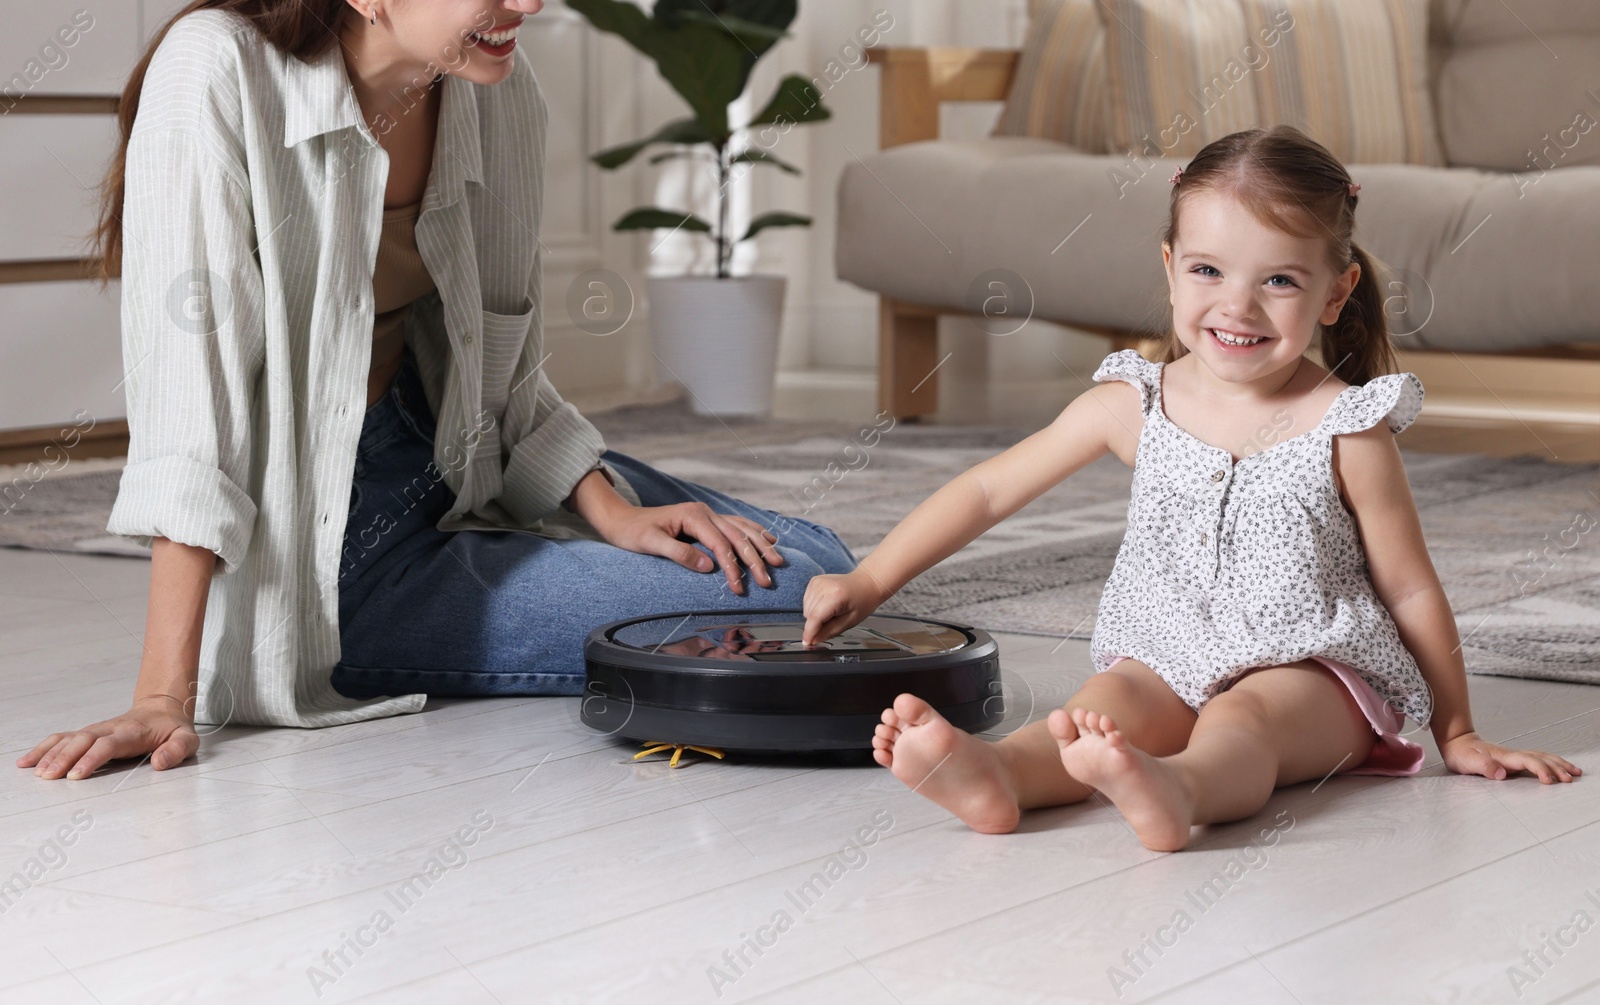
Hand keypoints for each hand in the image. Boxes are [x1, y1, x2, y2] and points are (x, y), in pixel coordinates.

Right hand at [16, 697, 199, 780]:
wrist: (163, 709)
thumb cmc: (173, 729)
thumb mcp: (187, 739)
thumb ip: (177, 750)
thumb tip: (159, 763)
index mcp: (132, 732)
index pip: (107, 744)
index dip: (91, 758)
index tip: (76, 775)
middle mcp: (109, 729)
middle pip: (82, 741)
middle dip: (64, 758)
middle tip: (49, 777)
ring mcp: (96, 730)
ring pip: (68, 739)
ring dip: (50, 754)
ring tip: (35, 772)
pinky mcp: (88, 733)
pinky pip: (62, 738)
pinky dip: (43, 748)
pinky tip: (26, 761)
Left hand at [593, 500, 783, 595]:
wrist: (621, 519)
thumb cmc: (633, 532)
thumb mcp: (650, 543)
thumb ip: (679, 553)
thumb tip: (709, 567)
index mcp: (693, 515)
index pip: (720, 545)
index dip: (732, 568)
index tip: (739, 589)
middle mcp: (704, 512)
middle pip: (738, 536)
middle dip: (755, 560)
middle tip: (768, 582)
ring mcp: (707, 513)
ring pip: (742, 529)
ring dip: (761, 546)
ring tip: (778, 562)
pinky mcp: (707, 519)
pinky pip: (737, 525)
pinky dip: (754, 533)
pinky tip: (768, 539)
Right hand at [801, 569, 887, 646]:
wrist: (866, 583)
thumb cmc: (863, 600)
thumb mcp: (850, 621)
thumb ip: (829, 631)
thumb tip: (813, 640)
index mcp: (835, 595)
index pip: (815, 617)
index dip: (809, 632)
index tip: (807, 643)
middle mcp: (824, 586)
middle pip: (809, 614)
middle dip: (817, 624)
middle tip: (834, 620)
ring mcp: (818, 582)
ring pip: (806, 609)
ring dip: (815, 615)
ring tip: (832, 610)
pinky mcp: (814, 581)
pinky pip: (807, 601)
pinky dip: (814, 607)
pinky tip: (827, 604)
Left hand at [1441, 731, 1580, 782]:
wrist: (1457, 742)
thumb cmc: (1462, 753)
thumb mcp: (1468, 762)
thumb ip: (1484, 767)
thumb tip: (1502, 774)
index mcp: (1504, 756)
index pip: (1529, 761)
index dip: (1540, 770)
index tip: (1549, 781)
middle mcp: (1513, 755)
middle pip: (1541, 758)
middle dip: (1558, 768)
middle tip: (1571, 779)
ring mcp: (1515, 756)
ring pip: (1542, 757)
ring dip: (1559, 764)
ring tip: (1575, 772)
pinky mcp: (1514, 760)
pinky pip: (1538, 760)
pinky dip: (1551, 763)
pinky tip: (1558, 767)